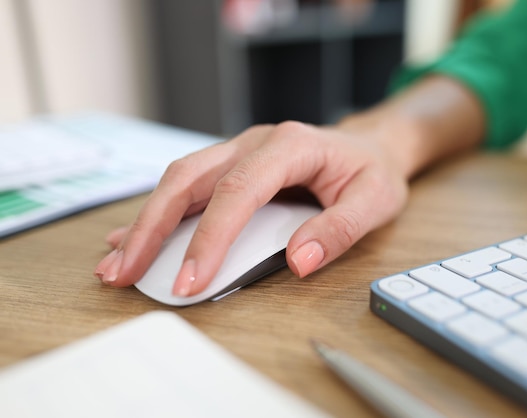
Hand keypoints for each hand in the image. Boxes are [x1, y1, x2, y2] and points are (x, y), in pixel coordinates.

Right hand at [94, 120, 410, 296]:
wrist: (371, 146)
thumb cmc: (372, 172)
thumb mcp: (374, 200)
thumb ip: (339, 229)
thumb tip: (299, 261)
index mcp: (289, 145)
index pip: (237, 191)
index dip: (209, 237)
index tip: (189, 280)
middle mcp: (254, 143)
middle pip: (189, 179)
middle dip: (151, 228)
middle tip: (124, 273)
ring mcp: (238, 151)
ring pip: (178, 181)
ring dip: (144, 222)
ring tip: (116, 264)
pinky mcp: (231, 167)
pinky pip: (186, 187)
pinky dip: (158, 215)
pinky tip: (132, 237)